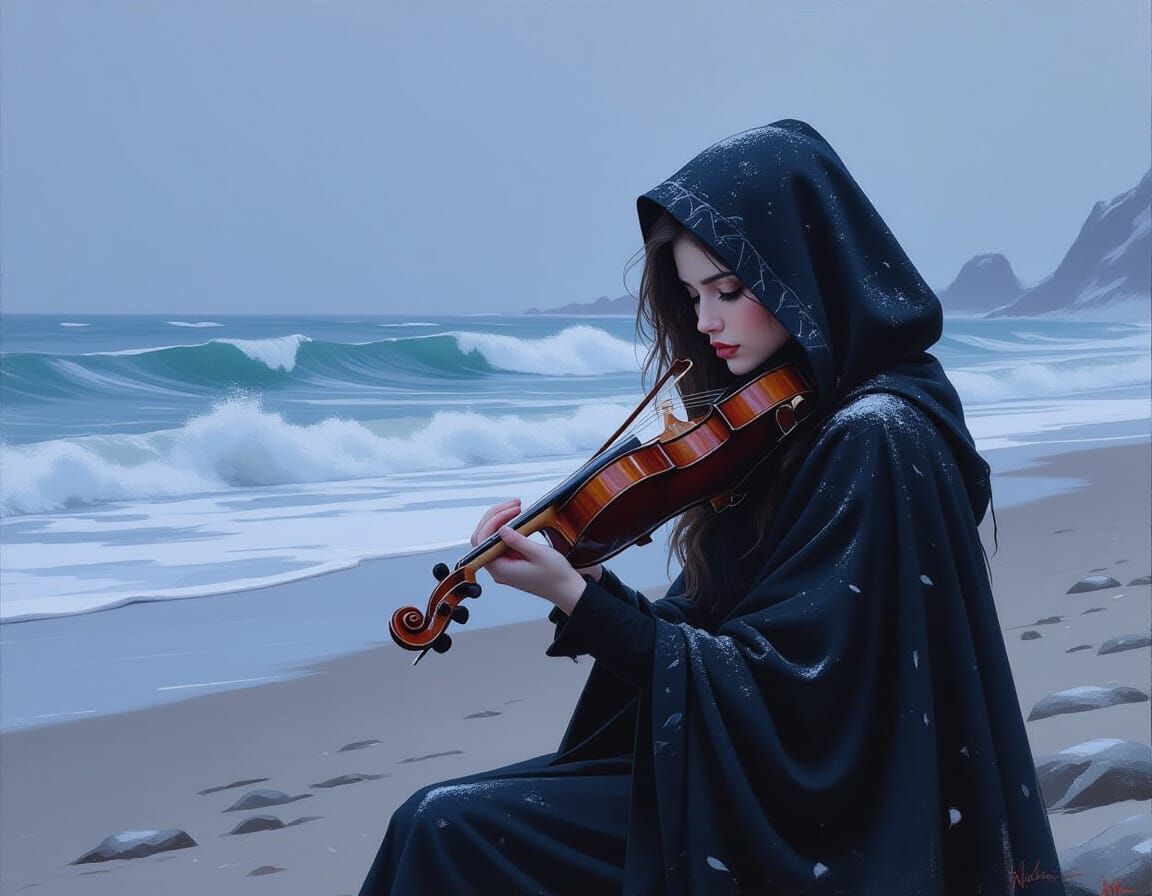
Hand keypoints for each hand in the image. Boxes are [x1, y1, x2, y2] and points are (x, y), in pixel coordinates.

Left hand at [470, 498, 588, 609]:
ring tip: (516, 508)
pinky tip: (517, 519)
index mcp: (501, 570)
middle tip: (513, 506)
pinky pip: (501, 542)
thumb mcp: (538, 554)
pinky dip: (507, 528)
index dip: (492, 522)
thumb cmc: (556, 577)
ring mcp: (504, 565)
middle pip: (483, 538)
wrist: (567, 590)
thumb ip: (517, 541)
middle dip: (495, 517)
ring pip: (491, 538)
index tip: (509, 512)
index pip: (482, 541)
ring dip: (500, 521)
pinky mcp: (511, 562)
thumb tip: (501, 529)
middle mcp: (498, 569)